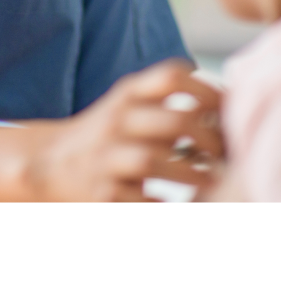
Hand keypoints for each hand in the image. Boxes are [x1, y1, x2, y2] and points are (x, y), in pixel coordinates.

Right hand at [27, 60, 223, 201]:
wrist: (50, 162)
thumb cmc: (109, 133)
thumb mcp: (130, 104)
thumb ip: (167, 100)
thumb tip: (230, 105)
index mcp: (128, 93)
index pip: (171, 76)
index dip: (207, 89)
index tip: (227, 110)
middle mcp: (116, 121)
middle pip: (171, 121)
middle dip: (207, 137)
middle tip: (224, 152)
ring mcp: (106, 157)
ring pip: (150, 161)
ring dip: (190, 173)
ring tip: (212, 180)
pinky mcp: (100, 193)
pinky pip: (134, 199)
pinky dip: (158, 204)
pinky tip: (171, 203)